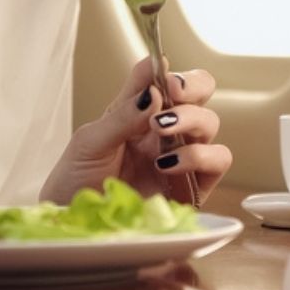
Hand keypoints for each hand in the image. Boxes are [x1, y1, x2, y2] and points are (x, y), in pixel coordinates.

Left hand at [41, 57, 231, 204]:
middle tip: (172, 91)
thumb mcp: (90, 141)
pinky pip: (216, 163)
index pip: (165, 78)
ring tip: (162, 129)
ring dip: (192, 118)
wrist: (73, 221)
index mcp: (139, 111)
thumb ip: (123, 114)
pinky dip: (199, 156)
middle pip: (199, 93)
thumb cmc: (77, 179)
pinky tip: (168, 162)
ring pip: (211, 123)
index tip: (161, 70)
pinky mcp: (190, 187)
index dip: (168, 68)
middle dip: (192, 85)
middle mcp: (164, 130)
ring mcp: (180, 156)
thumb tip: (152, 87)